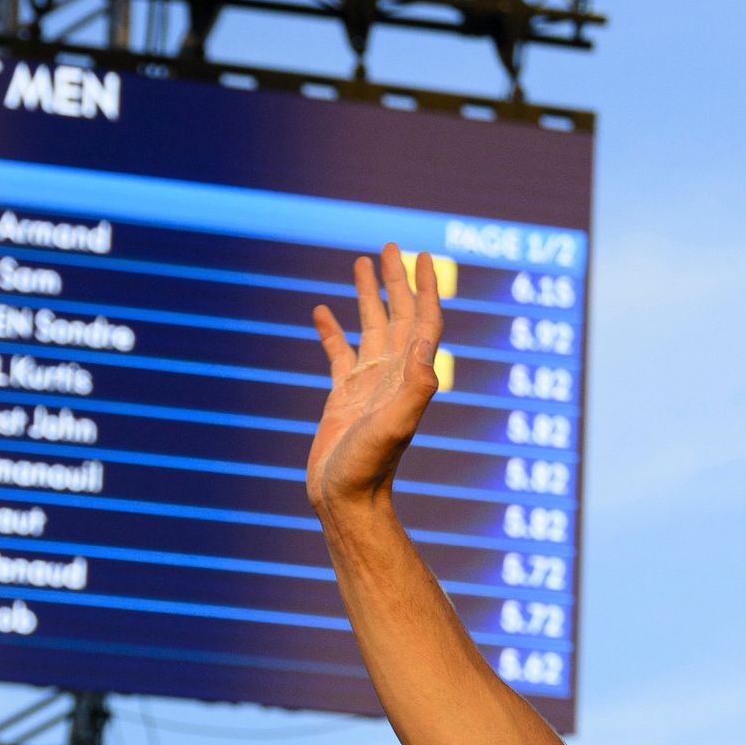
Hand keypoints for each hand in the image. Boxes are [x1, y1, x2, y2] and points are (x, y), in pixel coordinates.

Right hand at [306, 247, 445, 516]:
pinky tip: (320, 311)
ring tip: (362, 262)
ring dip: (368, 295)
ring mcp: (368, 383)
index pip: (423, 321)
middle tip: (390, 246)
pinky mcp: (343, 395)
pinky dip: (331, 330)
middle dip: (396, 280)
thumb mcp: (395, 425)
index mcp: (408, 376)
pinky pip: (337, 353)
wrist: (346, 498)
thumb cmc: (369, 467)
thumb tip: (425, 348)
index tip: (424, 256)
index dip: (425, 288)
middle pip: (398, 315)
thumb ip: (413, 389)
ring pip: (370, 327)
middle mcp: (392, 374)